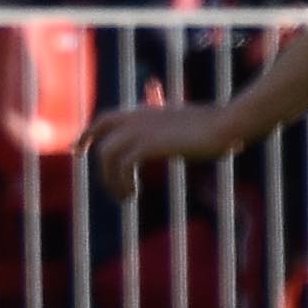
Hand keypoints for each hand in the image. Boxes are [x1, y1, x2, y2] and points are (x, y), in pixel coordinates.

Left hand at [85, 87, 239, 199]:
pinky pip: (122, 165)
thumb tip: (176, 140)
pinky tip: (134, 194)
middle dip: (90, 150)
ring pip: (108, 153)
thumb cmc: (216, 126)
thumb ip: (174, 130)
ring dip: (111, 179)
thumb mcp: (188, 125)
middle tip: (91, 171)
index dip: (90, 132)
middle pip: (101, 131)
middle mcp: (139, 117)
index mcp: (147, 111)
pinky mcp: (149, 144)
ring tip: (125, 196)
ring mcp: (142, 129)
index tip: (80, 149)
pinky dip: (122, 182)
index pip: (107, 117)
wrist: (228, 124)